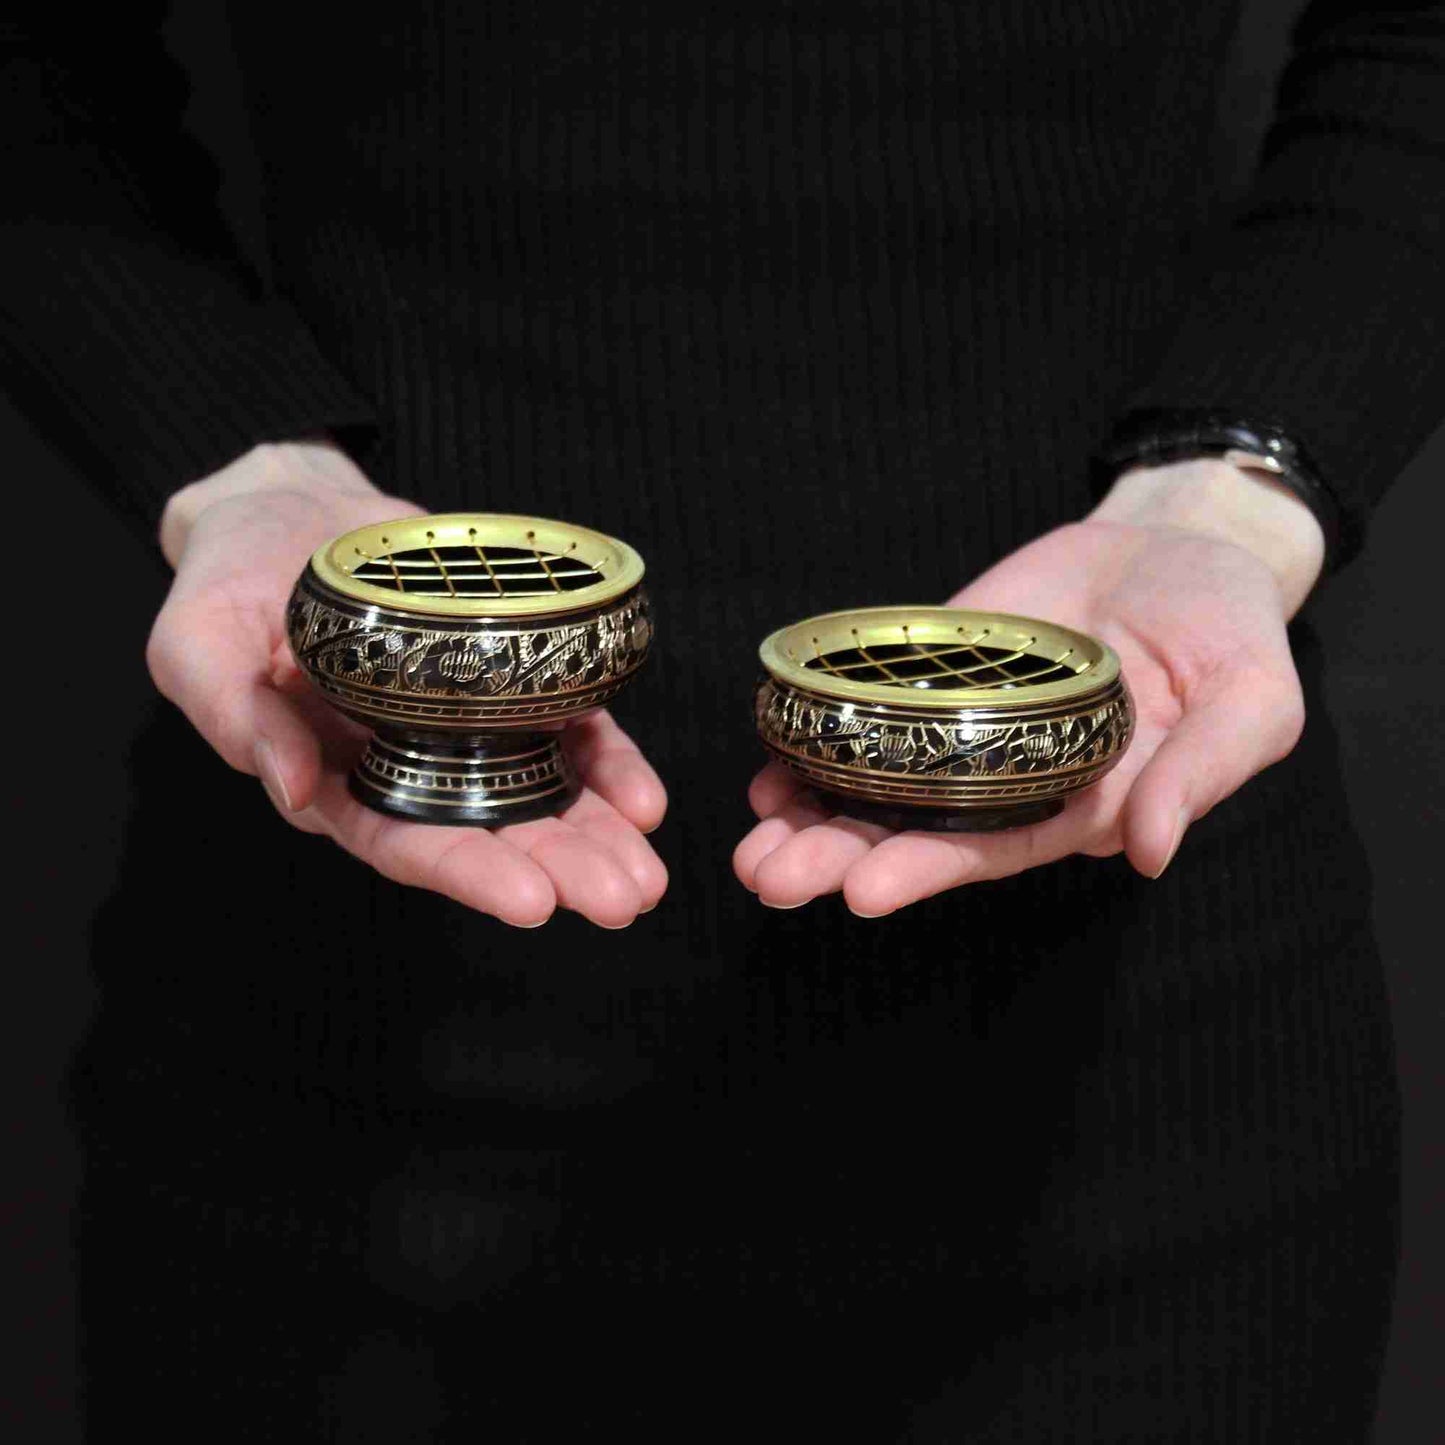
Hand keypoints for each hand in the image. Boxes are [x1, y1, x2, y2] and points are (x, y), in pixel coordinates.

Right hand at [148, 441, 667, 926]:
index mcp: (334, 779)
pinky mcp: (504, 679)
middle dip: (560, 869)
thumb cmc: (226, 583)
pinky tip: (643, 797)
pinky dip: (606, 763)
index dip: (468, 875)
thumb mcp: (196, 645)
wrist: (286, 509)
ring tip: (649, 868)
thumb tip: (289, 790)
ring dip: (597, 833)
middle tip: (624, 898)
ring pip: (538, 793)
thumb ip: (234, 718)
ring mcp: (464, 726)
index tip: (533, 903)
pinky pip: (564, 729)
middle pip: (490, 832)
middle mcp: (408, 766)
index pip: (405, 843)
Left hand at [734, 458, 1325, 916]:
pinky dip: (818, 742)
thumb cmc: (1230, 635)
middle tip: (767, 877)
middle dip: (839, 857)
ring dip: (810, 815)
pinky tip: (769, 768)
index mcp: (1080, 806)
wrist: (1179, 546)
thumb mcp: (1249, 701)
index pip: (992, 851)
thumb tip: (1150, 854)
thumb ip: (1199, 775)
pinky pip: (868, 713)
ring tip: (750, 841)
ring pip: (877, 783)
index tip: (860, 893)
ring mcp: (962, 727)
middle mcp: (1008, 781)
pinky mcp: (933, 675)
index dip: (926, 872)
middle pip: (914, 831)